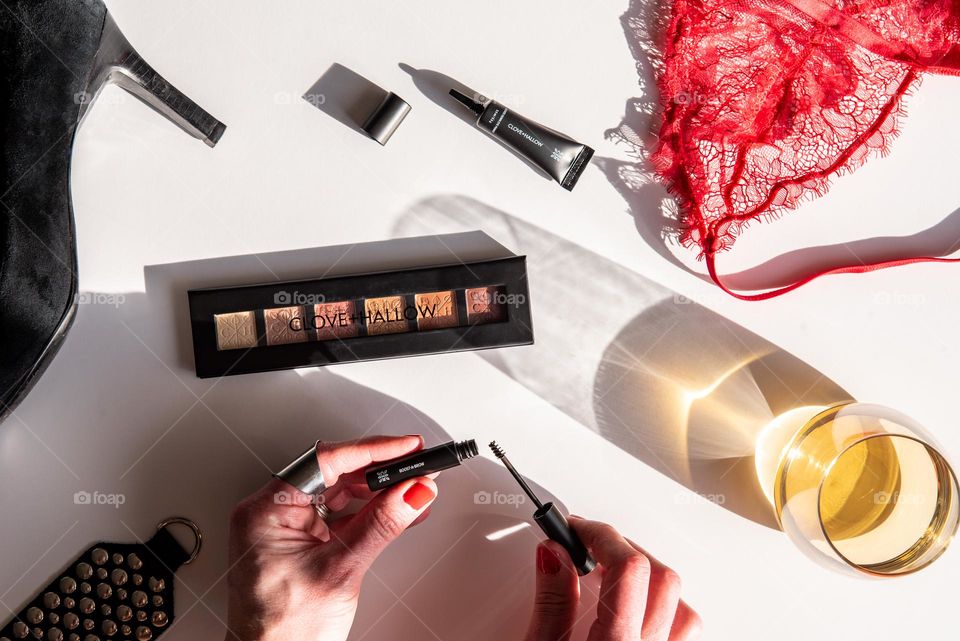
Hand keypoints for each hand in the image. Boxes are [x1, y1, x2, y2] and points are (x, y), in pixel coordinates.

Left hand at [223, 435, 436, 640]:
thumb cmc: (282, 632)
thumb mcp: (341, 570)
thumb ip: (380, 525)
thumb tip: (411, 492)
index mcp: (266, 510)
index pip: (326, 461)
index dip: (372, 451)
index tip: (406, 447)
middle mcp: (272, 513)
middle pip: (334, 474)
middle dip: (380, 471)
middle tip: (417, 466)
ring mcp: (286, 528)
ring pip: (339, 494)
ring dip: (379, 492)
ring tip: (415, 489)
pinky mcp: (301, 542)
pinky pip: (339, 516)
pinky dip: (369, 513)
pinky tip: (398, 510)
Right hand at [525, 517, 701, 640]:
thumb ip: (551, 605)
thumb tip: (554, 554)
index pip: (629, 566)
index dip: (600, 535)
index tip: (574, 528)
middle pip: (661, 576)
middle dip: (622, 547)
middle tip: (585, 542)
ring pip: (681, 603)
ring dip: (649, 575)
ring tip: (611, 569)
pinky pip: (682, 629)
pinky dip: (663, 605)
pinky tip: (636, 603)